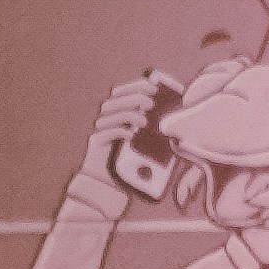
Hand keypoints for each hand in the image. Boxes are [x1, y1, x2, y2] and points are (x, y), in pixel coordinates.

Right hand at [75, 75, 174, 208]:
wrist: (110, 182)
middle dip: (133, 97)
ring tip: (144, 121)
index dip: (135, 86)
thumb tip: (173, 117)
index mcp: (116, 113)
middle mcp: (105, 118)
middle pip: (114, 99)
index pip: (121, 91)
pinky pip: (103, 133)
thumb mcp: (146, 140)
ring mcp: (98, 130)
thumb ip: (153, 127)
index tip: (153, 86)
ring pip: (108, 114)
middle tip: (151, 102)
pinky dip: (118, 131)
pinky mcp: (94, 144)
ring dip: (127, 114)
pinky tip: (131, 135)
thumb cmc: (131, 160)